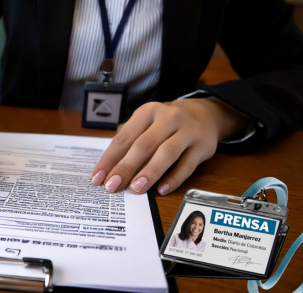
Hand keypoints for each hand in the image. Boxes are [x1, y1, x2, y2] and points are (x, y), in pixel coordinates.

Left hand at [91, 98, 247, 194]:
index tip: (98, 178)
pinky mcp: (203, 146)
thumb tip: (108, 172)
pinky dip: (174, 178)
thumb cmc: (165, 125)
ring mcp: (188, 131)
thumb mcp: (146, 125)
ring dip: (150, 172)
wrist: (204, 116)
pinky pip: (187, 165)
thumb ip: (130, 144)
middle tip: (112, 186)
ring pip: (167, 153)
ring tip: (135, 189)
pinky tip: (161, 190)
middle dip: (126, 167)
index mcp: (147, 112)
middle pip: (144, 145)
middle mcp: (168, 118)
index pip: (124, 138)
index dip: (110, 159)